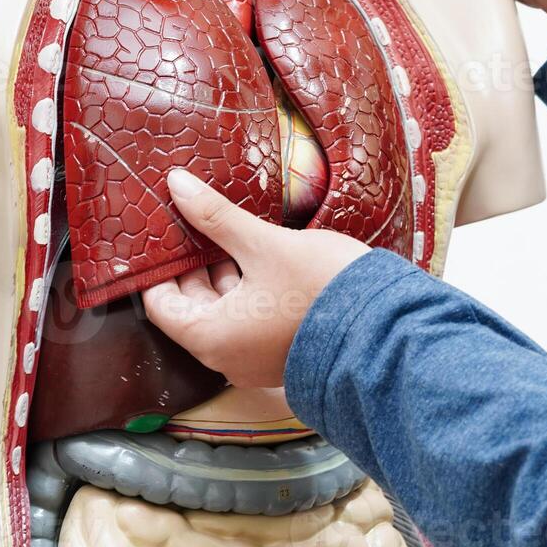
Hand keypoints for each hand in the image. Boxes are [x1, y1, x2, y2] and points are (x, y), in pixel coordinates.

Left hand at [141, 169, 369, 387]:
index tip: (166, 234)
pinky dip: (248, 296)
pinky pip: (250, 325)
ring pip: (224, 316)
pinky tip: (261, 263)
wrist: (387, 329)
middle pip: (192, 310)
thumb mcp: (264, 245)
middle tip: (198, 225)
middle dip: (194, 268)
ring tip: (232, 238)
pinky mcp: (282, 357)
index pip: (160, 304)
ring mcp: (256, 362)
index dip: (159, 266)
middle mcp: (227, 358)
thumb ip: (217, 217)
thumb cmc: (322, 290)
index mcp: (210, 337)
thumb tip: (177, 185)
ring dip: (224, 279)